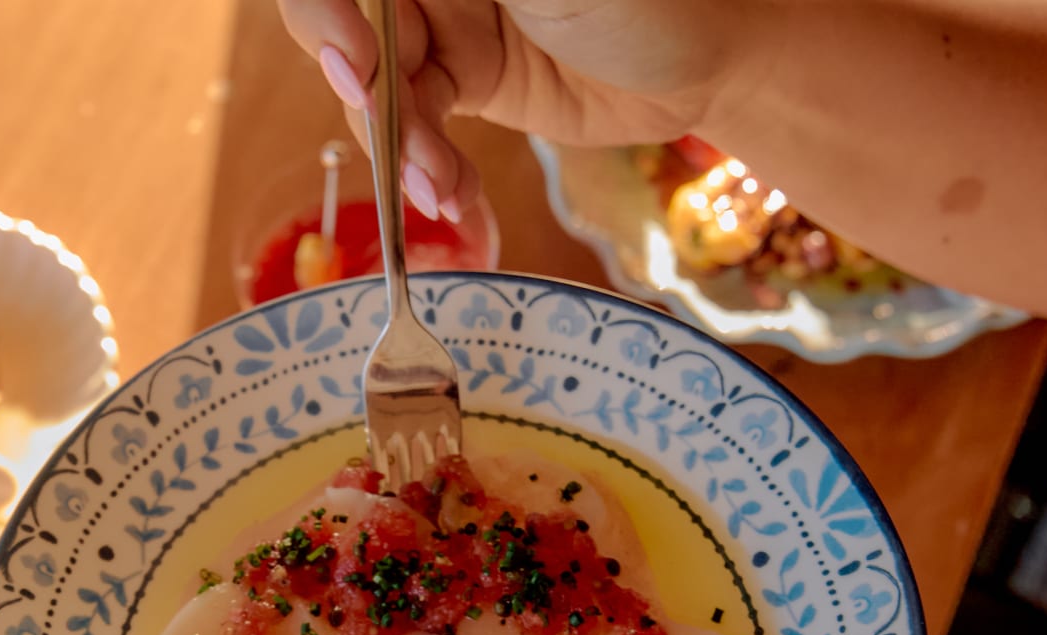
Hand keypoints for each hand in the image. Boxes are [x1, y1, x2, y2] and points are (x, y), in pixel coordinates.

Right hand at [277, 0, 755, 219]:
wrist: (721, 59)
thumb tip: (373, 6)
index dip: (326, 12)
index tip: (348, 57)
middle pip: (343, 25)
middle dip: (360, 87)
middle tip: (391, 135)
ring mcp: (442, 24)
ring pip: (373, 87)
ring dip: (399, 148)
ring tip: (439, 189)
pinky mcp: (464, 82)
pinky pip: (415, 130)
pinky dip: (426, 172)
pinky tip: (451, 202)